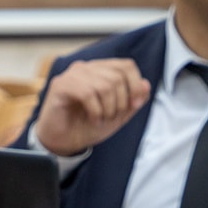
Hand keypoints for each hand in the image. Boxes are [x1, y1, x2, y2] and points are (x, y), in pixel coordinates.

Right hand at [33, 59, 151, 155]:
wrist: (62, 142)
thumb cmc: (85, 126)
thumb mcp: (117, 116)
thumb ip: (132, 101)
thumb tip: (146, 84)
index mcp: (100, 71)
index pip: (126, 65)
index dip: (135, 85)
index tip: (134, 104)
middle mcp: (86, 68)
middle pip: (117, 76)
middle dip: (121, 101)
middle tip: (112, 116)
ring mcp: (72, 75)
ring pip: (104, 84)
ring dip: (108, 108)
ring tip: (101, 119)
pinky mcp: (60, 85)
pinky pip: (87, 93)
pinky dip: (96, 111)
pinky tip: (93, 119)